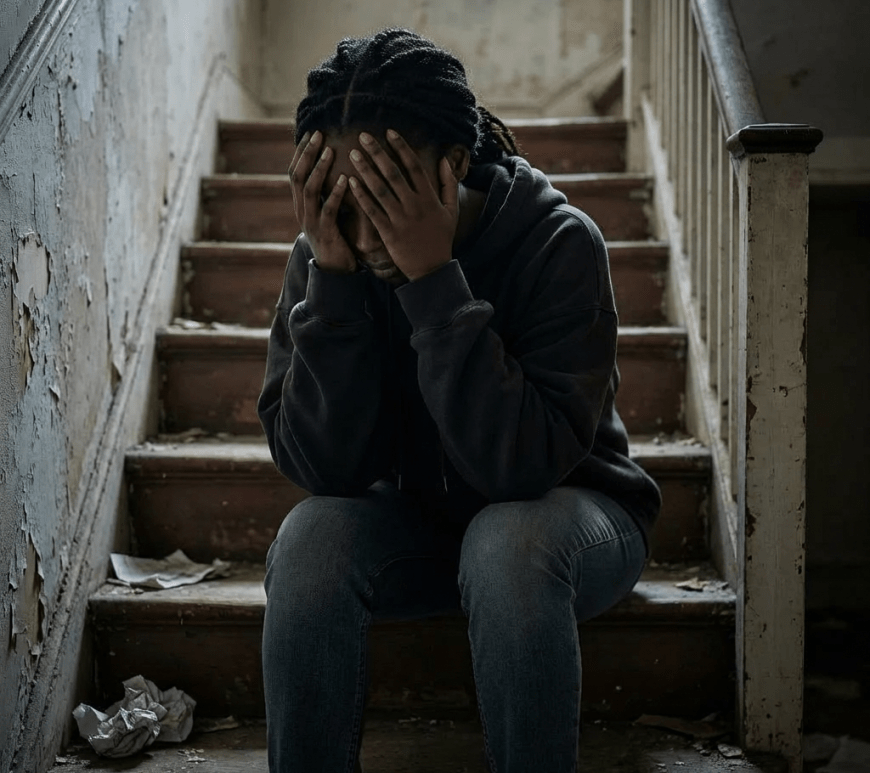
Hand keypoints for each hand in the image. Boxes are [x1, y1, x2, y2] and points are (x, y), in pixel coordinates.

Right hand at [288, 131, 356, 273]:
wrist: (335, 272)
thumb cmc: (336, 238)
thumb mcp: (327, 213)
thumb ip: (326, 194)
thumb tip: (335, 168)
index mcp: (301, 205)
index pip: (295, 172)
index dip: (301, 152)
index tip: (312, 132)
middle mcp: (301, 211)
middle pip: (297, 176)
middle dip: (306, 154)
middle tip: (319, 134)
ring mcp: (311, 223)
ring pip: (309, 191)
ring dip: (319, 169)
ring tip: (330, 151)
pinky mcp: (325, 233)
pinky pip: (328, 210)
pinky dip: (336, 193)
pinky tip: (346, 179)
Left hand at [348, 130, 458, 281]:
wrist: (432, 269)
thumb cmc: (441, 238)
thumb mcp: (452, 210)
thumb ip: (449, 184)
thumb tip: (445, 159)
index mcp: (429, 198)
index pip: (414, 166)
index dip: (401, 147)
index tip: (389, 132)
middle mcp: (414, 205)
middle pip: (393, 173)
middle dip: (378, 153)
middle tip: (363, 136)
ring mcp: (400, 219)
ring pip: (380, 189)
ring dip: (365, 170)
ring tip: (353, 153)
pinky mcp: (388, 232)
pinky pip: (372, 211)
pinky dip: (361, 195)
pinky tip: (350, 182)